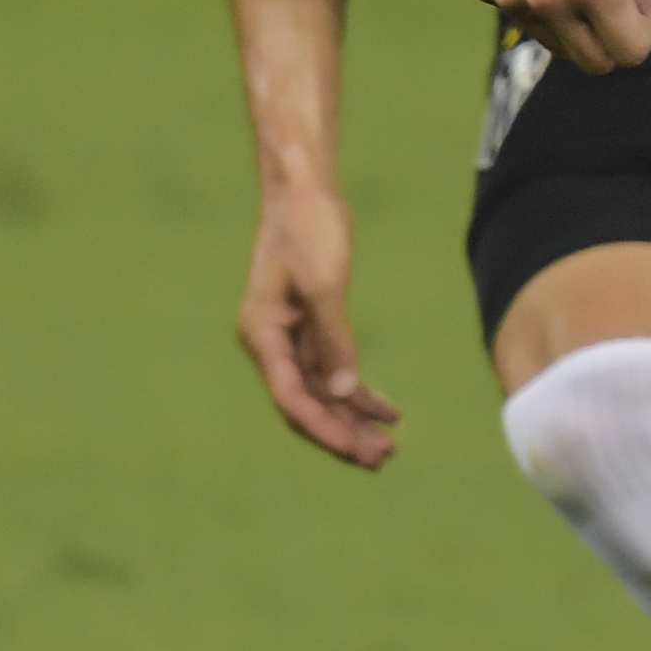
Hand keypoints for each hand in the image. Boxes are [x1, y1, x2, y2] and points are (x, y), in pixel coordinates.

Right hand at [238, 184, 401, 467]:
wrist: (303, 191)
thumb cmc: (309, 230)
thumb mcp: (324, 285)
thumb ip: (333, 340)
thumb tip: (343, 392)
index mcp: (262, 335)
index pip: (292, 398)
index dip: (324, 428)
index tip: (356, 451)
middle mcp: (271, 344)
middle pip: (306, 403)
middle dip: (342, 433)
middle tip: (382, 460)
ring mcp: (289, 338)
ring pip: (321, 392)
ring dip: (352, 419)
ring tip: (388, 447)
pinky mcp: (309, 327)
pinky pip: (332, 371)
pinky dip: (358, 391)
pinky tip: (388, 411)